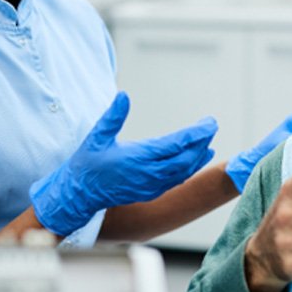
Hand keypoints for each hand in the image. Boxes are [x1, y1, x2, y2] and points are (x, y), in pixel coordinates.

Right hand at [30, 92, 217, 235]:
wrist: (78, 195)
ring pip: (183, 172)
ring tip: (209, 139)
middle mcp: (147, 174)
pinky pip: (176, 180)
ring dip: (198, 155)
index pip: (173, 145)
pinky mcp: (150, 192)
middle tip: (212, 125)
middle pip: (184, 159)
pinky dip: (190, 168)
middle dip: (201, 142)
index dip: (194, 134)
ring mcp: (150, 186)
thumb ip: (113, 116)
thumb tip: (124, 95)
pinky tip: (198, 158)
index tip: (209, 123)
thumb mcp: (96, 137)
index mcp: (136, 158)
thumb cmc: (86, 164)